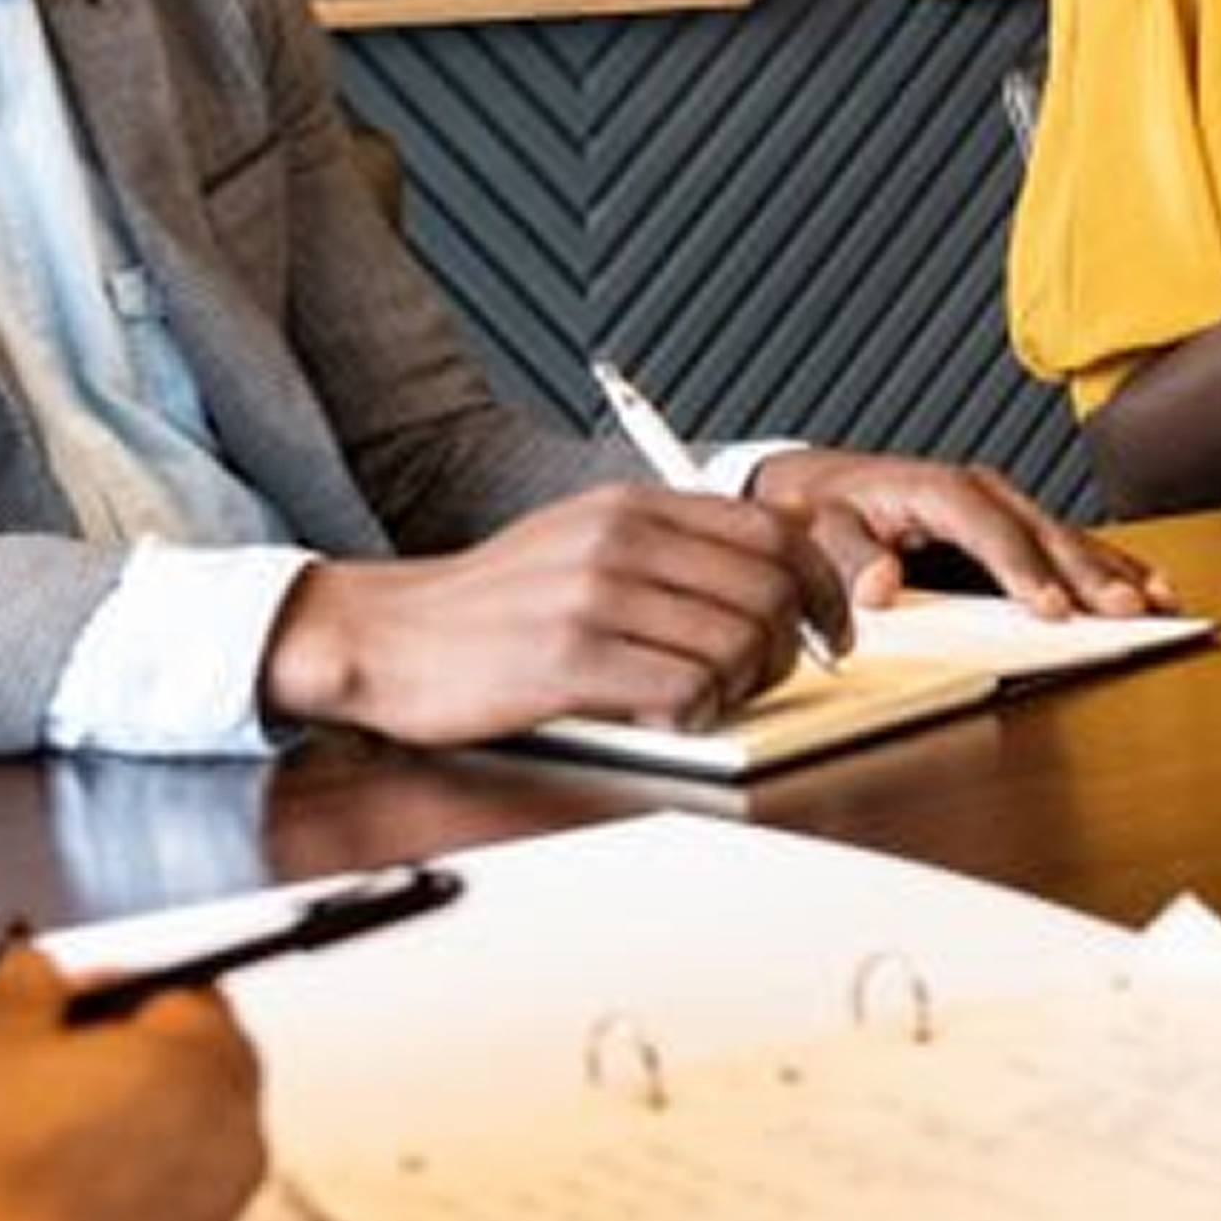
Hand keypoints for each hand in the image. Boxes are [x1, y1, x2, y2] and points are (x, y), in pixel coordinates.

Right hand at [0, 936, 267, 1220]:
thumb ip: (23, 983)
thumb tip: (36, 966)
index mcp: (208, 1057)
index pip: (182, 989)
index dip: (106, 990)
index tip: (45, 1007)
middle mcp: (236, 1130)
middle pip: (181, 1066)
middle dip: (109, 1058)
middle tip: (24, 1069)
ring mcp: (216, 1208)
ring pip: (163, 1138)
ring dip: (102, 1126)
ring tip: (11, 1137)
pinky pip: (148, 1204)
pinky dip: (102, 1190)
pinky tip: (27, 1199)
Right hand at [259, 485, 852, 742]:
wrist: (389, 635)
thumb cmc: (495, 603)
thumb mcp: (589, 537)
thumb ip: (680, 535)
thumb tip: (788, 527)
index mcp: (633, 505)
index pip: (774, 532)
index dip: (824, 586)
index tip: (831, 629)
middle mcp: (620, 538)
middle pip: (770, 590)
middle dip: (790, 646)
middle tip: (766, 677)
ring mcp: (595, 596)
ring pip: (737, 643)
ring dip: (740, 686)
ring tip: (702, 699)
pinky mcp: (569, 659)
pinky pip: (685, 690)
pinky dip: (693, 714)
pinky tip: (662, 716)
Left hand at [750, 447, 1170, 616]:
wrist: (821, 488)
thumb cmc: (823, 510)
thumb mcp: (818, 528)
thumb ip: (846, 555)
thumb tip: (880, 584)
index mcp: (937, 488)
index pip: (987, 528)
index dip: (1022, 569)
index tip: (1051, 608)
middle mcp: (981, 492)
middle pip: (1045, 532)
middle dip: (1090, 573)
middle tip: (1127, 610)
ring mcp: (1005, 508)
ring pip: (1070, 538)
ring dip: (1115, 570)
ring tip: (1160, 601)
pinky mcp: (1016, 529)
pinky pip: (1071, 547)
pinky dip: (1112, 567)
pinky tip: (1150, 586)